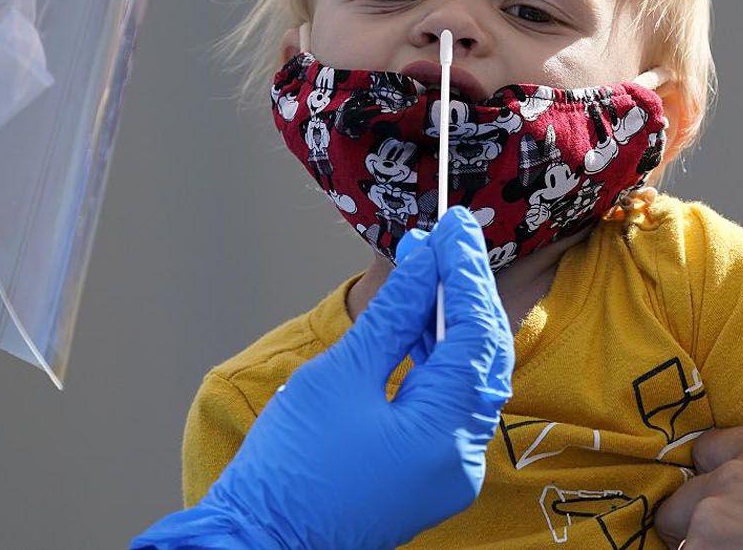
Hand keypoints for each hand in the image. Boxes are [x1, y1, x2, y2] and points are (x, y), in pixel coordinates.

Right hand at [131, 207, 513, 549]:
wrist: (259, 543)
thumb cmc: (289, 469)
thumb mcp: (338, 377)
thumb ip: (392, 317)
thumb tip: (425, 263)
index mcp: (445, 435)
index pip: (476, 334)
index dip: (465, 272)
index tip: (453, 224)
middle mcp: (462, 456)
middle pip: (483, 354)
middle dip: (464, 290)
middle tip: (448, 234)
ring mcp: (450, 469)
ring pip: (468, 377)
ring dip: (448, 320)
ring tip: (422, 264)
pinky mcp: (430, 472)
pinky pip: (448, 403)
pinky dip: (435, 359)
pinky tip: (416, 318)